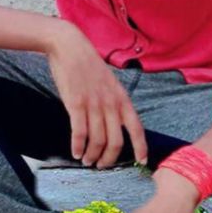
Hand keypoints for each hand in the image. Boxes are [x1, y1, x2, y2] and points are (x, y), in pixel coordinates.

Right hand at [47, 22, 147, 168]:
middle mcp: (111, 104)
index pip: (137, 129)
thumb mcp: (110, 83)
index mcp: (122, 99)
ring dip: (91, 155)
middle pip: (115, 142)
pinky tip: (75, 152)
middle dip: (109, 159)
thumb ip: (114, 102)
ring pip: (97, 141)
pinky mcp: (76, 104)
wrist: (70, 47)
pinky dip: (77, 147)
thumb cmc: (89, 65)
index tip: (141, 162)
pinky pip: (79, 133)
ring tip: (86, 160)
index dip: (141, 148)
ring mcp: (94, 104)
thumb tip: (115, 123)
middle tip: (101, 165)